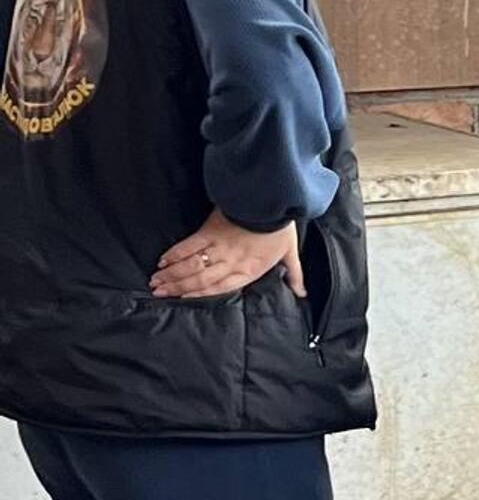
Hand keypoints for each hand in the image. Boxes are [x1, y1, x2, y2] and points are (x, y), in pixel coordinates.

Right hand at [151, 209, 303, 298]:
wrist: (273, 200)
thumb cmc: (281, 227)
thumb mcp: (291, 253)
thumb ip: (294, 274)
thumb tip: (302, 293)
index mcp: (250, 270)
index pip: (220, 288)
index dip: (199, 295)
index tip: (182, 299)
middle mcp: (231, 262)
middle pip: (200, 280)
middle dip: (178, 287)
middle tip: (159, 292)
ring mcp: (219, 247)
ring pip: (191, 266)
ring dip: (172, 274)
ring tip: (156, 281)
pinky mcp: (210, 231)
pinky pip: (189, 246)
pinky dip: (175, 254)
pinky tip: (163, 260)